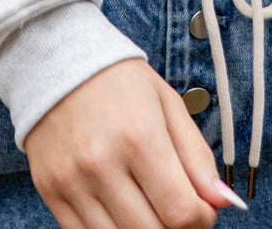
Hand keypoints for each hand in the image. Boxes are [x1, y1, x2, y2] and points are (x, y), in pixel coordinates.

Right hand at [25, 58, 247, 226]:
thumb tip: (222, 202)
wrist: (56, 60)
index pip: (181, 212)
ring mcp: (72, 181)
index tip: (202, 210)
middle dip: (175, 228)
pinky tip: (120, 207)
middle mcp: (102, 163)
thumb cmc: (117, 81)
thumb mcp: (167, 104)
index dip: (201, 220)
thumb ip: (197, 156)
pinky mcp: (50, 192)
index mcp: (139, 136)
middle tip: (176, 207)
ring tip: (149, 205)